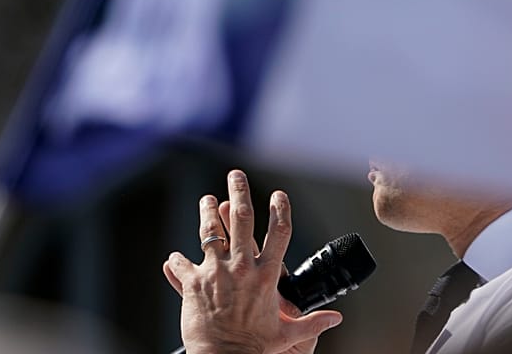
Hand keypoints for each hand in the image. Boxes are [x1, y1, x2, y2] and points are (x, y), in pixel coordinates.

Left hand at [163, 171, 342, 353]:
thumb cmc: (255, 348)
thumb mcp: (287, 334)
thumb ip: (312, 323)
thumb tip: (336, 319)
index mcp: (266, 276)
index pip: (279, 232)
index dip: (280, 209)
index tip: (277, 194)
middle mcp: (242, 268)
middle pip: (242, 219)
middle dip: (239, 192)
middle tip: (236, 174)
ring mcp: (215, 272)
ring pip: (211, 232)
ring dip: (208, 212)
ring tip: (207, 199)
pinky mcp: (193, 283)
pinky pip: (182, 264)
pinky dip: (178, 261)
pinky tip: (175, 257)